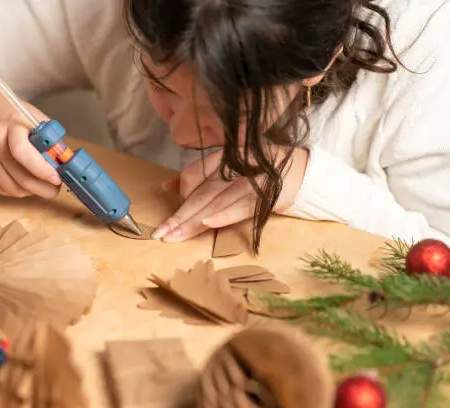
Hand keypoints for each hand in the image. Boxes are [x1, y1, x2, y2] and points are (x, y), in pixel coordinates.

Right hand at [0, 87, 61, 197]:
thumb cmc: (8, 115)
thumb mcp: (31, 117)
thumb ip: (49, 139)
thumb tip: (65, 163)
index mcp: (11, 124)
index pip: (24, 153)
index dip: (43, 170)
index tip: (57, 178)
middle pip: (21, 178)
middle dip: (44, 188)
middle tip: (55, 189)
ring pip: (13, 189)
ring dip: (32, 191)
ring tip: (40, 183)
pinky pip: (2, 190)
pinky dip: (17, 190)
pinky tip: (23, 181)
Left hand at [152, 147, 308, 241]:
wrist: (302, 171)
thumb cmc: (259, 171)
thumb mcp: (229, 167)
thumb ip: (199, 176)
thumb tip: (167, 187)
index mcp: (224, 157)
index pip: (195, 173)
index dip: (181, 193)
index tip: (171, 217)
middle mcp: (235, 166)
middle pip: (201, 192)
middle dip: (180, 215)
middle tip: (161, 233)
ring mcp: (251, 179)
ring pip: (216, 201)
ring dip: (194, 221)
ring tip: (175, 236)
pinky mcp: (266, 194)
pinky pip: (241, 206)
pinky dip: (224, 214)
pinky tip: (208, 224)